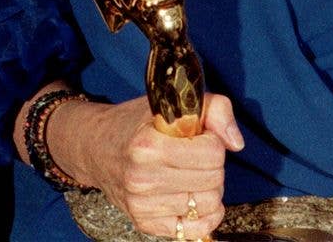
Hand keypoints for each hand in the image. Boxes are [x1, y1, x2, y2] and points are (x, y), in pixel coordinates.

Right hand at [67, 92, 243, 239]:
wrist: (96, 147)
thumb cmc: (135, 123)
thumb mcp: (169, 102)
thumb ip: (212, 109)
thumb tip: (236, 143)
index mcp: (148, 145)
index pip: (213, 152)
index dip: (212, 139)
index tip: (198, 134)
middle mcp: (143, 178)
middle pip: (214, 179)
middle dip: (212, 163)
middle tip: (194, 153)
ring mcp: (143, 205)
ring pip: (209, 204)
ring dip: (207, 186)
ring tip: (188, 172)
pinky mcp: (146, 224)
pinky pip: (197, 229)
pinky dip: (203, 214)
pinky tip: (192, 195)